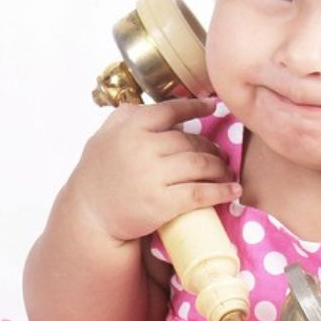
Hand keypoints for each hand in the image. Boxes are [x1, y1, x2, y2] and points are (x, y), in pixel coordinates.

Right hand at [65, 98, 241, 243]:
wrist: (88, 216)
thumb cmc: (97, 175)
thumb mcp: (104, 137)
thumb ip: (125, 117)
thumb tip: (150, 104)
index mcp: (130, 127)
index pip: (171, 110)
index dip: (196, 107)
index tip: (213, 106)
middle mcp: (142, 147)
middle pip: (190, 141)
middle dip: (210, 148)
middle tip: (219, 155)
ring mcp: (153, 175)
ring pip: (200, 165)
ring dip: (220, 168)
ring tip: (225, 172)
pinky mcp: (162, 203)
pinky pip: (200, 193)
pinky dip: (221, 191)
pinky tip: (232, 191)